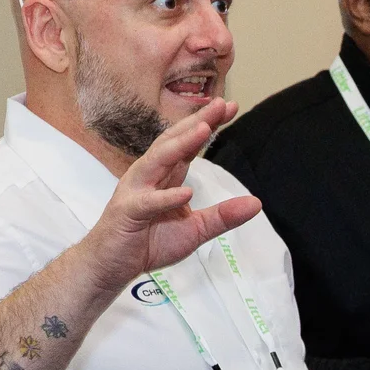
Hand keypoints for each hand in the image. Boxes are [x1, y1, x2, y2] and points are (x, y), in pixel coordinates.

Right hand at [79, 100, 255, 293]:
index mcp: (165, 176)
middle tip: (221, 104)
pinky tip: (185, 192)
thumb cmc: (149, 242)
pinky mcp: (126, 212)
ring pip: (157, 162)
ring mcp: (134, 192)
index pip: (188, 145)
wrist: (112, 265)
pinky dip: (165, 197)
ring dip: (179, 145)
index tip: (231, 107)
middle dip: (197, 123)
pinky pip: (146, 202)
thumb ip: (223, 216)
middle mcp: (148, 176)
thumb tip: (257, 203)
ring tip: (203, 130)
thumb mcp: (195, 230)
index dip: (207, 125)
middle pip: (173, 143)